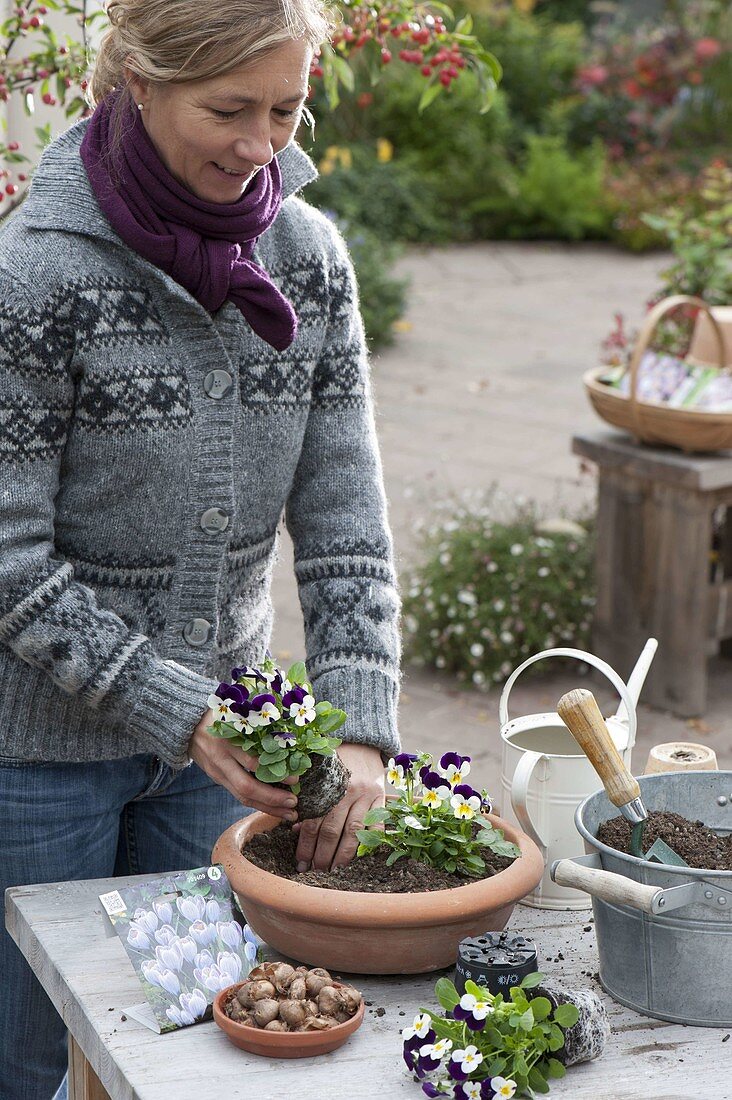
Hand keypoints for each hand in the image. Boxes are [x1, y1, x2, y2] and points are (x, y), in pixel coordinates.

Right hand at [188, 710, 297, 820]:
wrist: (187, 726)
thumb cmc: (219, 715)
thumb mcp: (235, 714)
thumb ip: (256, 724)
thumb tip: (289, 737)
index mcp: (228, 740)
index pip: (253, 762)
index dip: (275, 772)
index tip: (296, 777)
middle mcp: (221, 759)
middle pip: (247, 786)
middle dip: (272, 798)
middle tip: (294, 801)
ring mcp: (218, 772)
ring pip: (242, 796)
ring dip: (267, 807)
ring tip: (289, 813)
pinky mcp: (217, 779)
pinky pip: (238, 795)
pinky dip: (257, 803)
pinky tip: (273, 807)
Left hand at [295, 743, 385, 871]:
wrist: (361, 745)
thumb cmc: (334, 765)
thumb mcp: (318, 776)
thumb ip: (309, 800)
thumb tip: (296, 829)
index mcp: (325, 786)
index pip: (313, 822)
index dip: (305, 846)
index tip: (300, 863)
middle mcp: (346, 791)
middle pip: (332, 831)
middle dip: (322, 856)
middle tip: (316, 872)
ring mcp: (366, 796)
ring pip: (354, 832)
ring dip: (343, 856)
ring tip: (334, 871)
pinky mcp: (382, 798)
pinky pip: (378, 825)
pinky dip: (371, 842)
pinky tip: (361, 857)